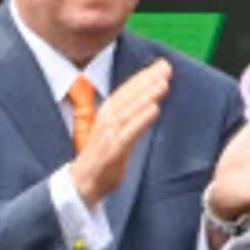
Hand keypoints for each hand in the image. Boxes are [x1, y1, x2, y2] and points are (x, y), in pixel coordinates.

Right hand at [66, 60, 169, 204]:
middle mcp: (106, 122)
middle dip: (147, 80)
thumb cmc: (104, 158)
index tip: (162, 64)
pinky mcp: (111, 151)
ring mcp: (107, 136)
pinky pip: (128, 133)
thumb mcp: (119, 134)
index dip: (143, 77)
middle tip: (166, 66)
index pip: (126, 91)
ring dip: (146, 95)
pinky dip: (141, 120)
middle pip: (127, 96)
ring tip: (163, 83)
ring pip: (128, 111)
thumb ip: (131, 119)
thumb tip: (151, 102)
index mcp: (107, 116)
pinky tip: (155, 109)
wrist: (82, 185)